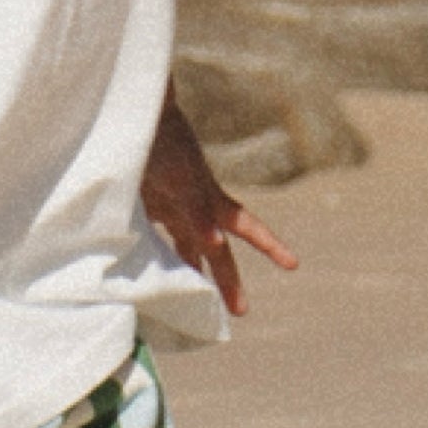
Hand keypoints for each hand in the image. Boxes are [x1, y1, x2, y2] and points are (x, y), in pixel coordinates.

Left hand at [144, 103, 299, 317]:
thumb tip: (217, 244)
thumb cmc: (162, 144)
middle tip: (240, 311)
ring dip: (194, 272)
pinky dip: (158, 255)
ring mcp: (172, 205)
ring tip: (196, 302)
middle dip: (229, 279)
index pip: (247, 227)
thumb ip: (197, 212)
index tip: (293, 263)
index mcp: (211, 199)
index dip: (270, 245)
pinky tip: (153, 273)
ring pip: (188, 247)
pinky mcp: (148, 204)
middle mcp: (196, 206)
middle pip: (217, 250)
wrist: (134, 116)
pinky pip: (157, 237)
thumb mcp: (181, 179)